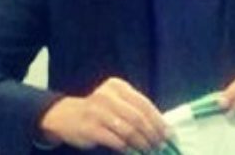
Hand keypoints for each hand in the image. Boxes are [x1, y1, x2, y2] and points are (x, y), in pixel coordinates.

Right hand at [38, 77, 167, 152]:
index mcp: (118, 86)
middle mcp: (107, 96)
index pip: (144, 104)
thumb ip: (136, 111)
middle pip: (138, 117)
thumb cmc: (99, 111)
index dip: (159, 120)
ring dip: (142, 143)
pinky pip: (115, 140)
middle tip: (160, 145)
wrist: (66, 116)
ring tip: (149, 150)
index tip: (169, 134)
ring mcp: (97, 112)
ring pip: (128, 130)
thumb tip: (163, 129)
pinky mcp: (90, 128)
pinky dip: (127, 148)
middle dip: (152, 134)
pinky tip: (133, 152)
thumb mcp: (116, 102)